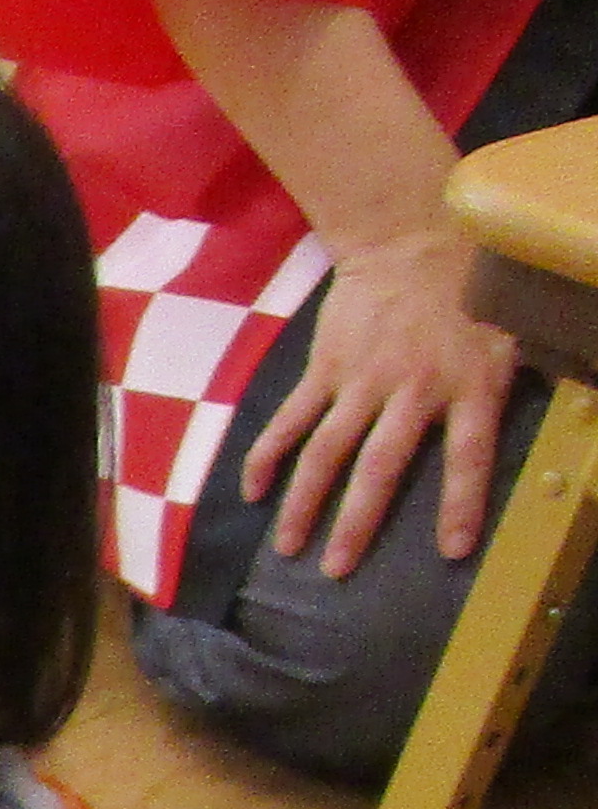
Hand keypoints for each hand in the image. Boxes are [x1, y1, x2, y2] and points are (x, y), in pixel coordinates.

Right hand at [247, 224, 518, 579]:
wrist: (412, 238)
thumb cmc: (474, 288)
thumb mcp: (515, 331)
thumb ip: (514, 382)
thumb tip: (556, 413)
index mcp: (469, 384)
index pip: (469, 456)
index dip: (460, 505)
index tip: (450, 552)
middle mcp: (413, 389)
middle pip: (380, 467)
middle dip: (357, 523)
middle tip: (336, 571)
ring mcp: (362, 380)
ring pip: (326, 452)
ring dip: (304, 504)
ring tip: (288, 547)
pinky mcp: (325, 368)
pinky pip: (291, 419)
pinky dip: (267, 456)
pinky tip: (251, 493)